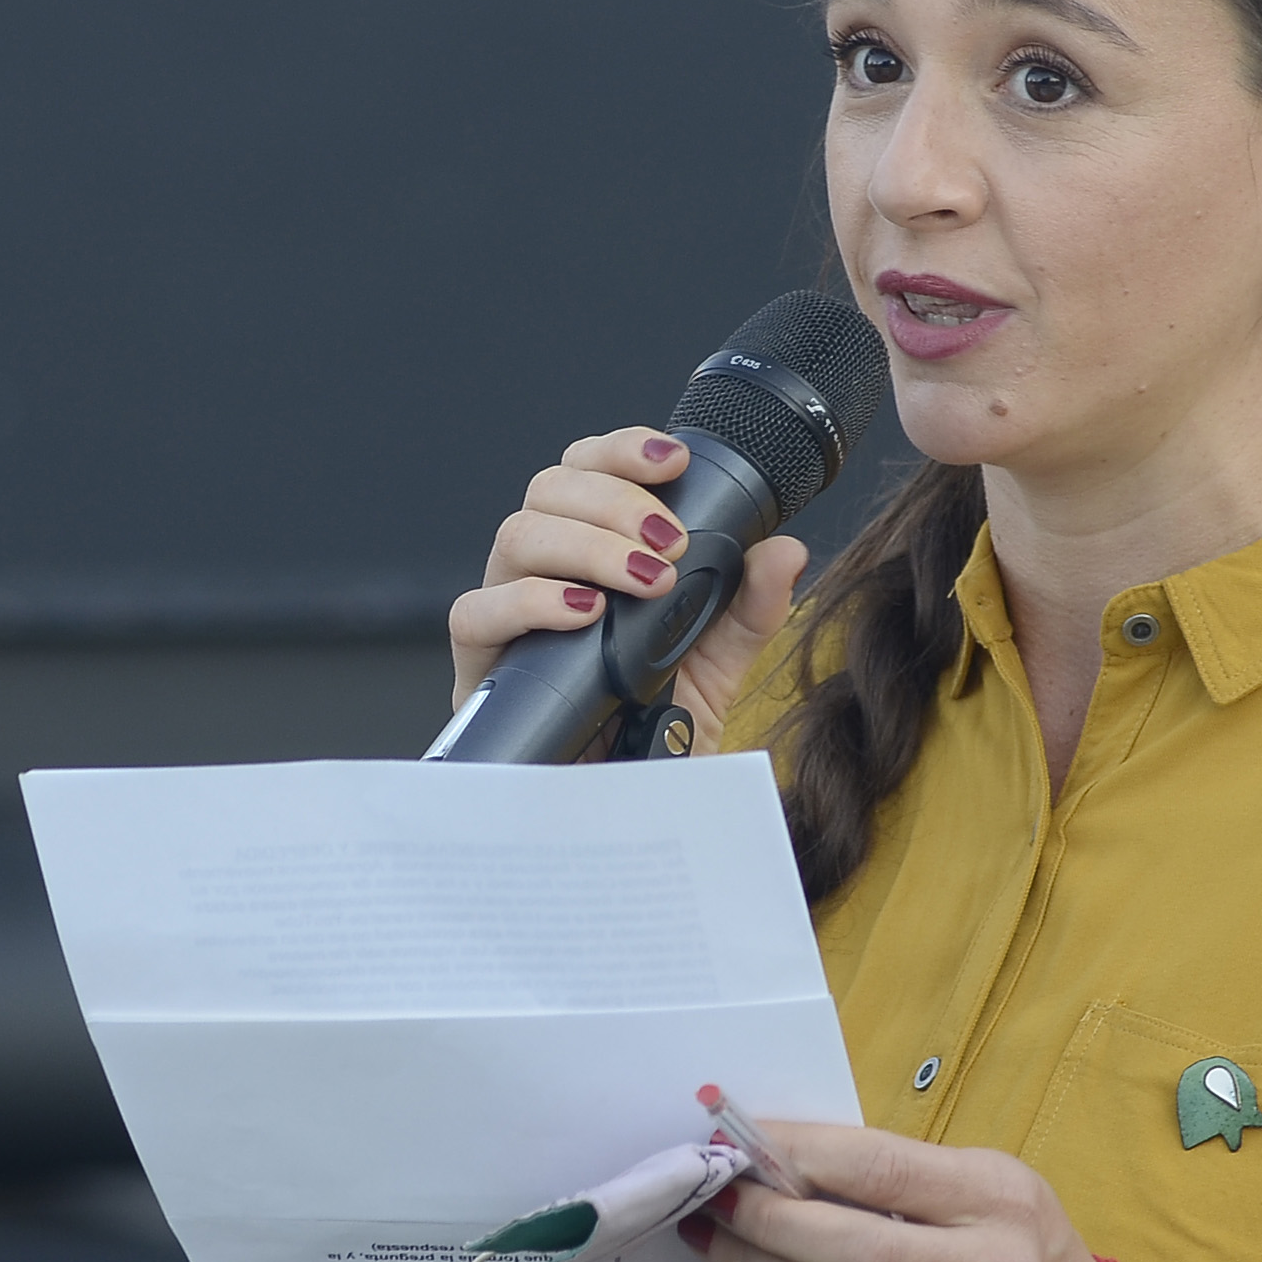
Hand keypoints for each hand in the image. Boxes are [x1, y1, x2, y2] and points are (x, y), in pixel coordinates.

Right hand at [447, 427, 809, 753]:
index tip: (672, 459)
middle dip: (615, 502)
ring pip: (515, 536)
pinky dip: (531, 602)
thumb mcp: (717, 665)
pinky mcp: (478, 670)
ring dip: (586, 546)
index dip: (620, 451)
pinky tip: (583, 614)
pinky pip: (475, 613)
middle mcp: (540, 575)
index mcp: (589, 556)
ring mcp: (505, 619)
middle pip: (547, 490)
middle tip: (671, 544)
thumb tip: (785, 551)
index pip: (585, 472)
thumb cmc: (656, 733)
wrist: (626, 810)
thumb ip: (747, 607)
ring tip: (644, 580)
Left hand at [680, 1120, 1107, 1261]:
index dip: (798, 1152)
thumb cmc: (1020, 1254)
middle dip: (763, 1219)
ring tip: (711, 1240)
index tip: (738, 1139)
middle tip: (710, 1196)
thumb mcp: (993, 1190)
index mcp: (1000, 1202)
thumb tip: (786, 1161)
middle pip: (848, 1247)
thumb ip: (904, 1176)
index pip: (881, 1169)